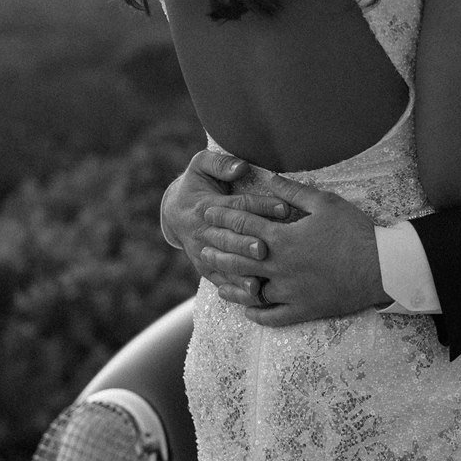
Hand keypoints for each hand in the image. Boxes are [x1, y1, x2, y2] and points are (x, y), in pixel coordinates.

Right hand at [159, 150, 293, 283]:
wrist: (175, 211)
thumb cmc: (197, 183)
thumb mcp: (201, 164)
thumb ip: (219, 163)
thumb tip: (240, 167)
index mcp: (206, 205)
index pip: (237, 206)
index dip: (261, 206)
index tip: (285, 208)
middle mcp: (203, 231)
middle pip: (229, 239)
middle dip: (248, 244)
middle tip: (267, 249)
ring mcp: (202, 252)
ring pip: (224, 264)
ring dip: (242, 273)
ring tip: (259, 282)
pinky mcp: (205, 268)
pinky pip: (220, 281)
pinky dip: (235, 290)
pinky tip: (252, 297)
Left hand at [197, 172, 390, 326]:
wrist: (382, 267)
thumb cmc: (355, 231)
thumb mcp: (326, 203)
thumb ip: (294, 191)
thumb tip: (270, 178)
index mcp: (284, 239)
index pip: (244, 224)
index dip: (223, 216)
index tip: (208, 212)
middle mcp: (280, 267)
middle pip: (238, 256)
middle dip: (217, 246)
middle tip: (201, 242)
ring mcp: (289, 292)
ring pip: (249, 289)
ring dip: (229, 281)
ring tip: (215, 275)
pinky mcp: (303, 310)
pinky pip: (272, 316)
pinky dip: (257, 314)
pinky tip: (247, 310)